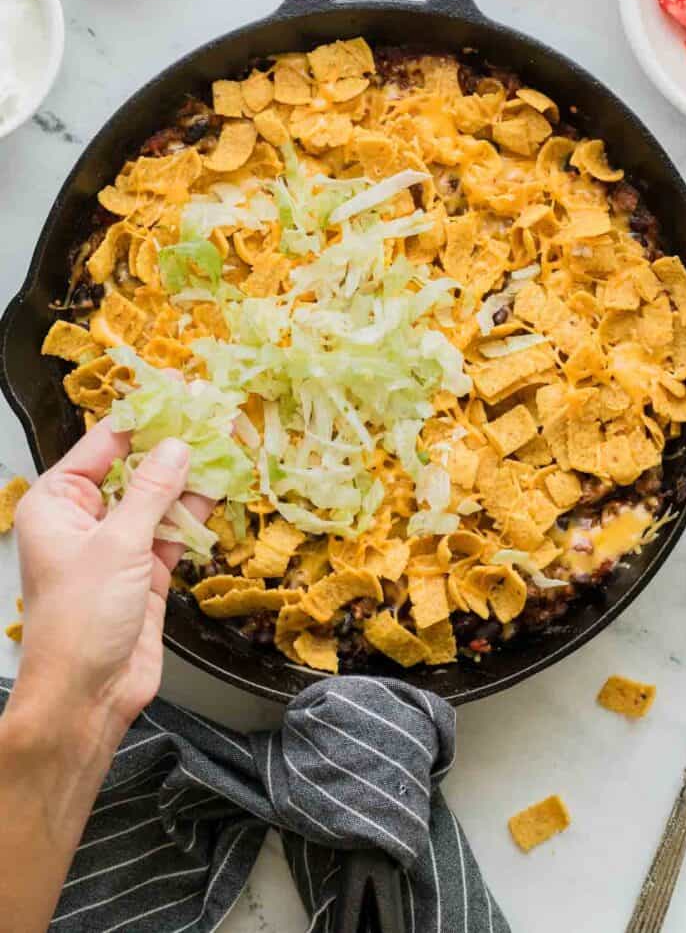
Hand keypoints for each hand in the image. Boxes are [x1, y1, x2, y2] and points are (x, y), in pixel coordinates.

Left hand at [13, 420, 210, 736]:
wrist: (88, 696)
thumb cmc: (78, 624)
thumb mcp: (117, 546)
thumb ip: (152, 493)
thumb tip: (176, 448)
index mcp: (58, 504)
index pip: (104, 445)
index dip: (143, 413)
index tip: (176, 388)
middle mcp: (86, 520)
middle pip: (136, 467)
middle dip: (174, 443)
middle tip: (210, 411)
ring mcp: (118, 545)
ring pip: (161, 497)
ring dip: (192, 476)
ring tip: (227, 441)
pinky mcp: (146, 571)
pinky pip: (175, 529)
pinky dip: (198, 512)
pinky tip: (222, 487)